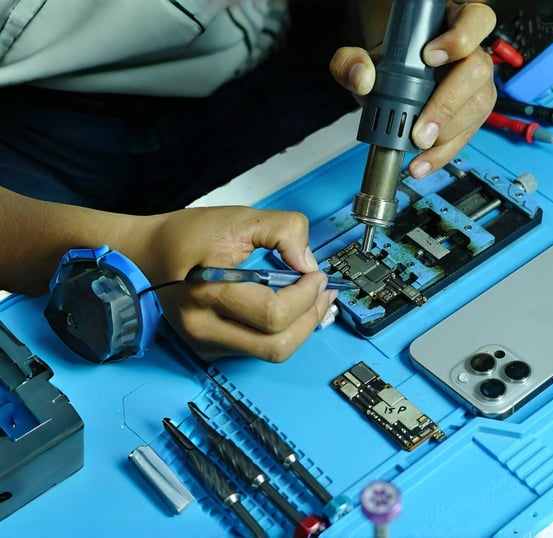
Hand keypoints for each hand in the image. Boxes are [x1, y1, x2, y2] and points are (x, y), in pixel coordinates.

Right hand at [133, 207, 335, 361]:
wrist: (145, 254)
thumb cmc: (184, 237)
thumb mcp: (237, 219)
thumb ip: (282, 231)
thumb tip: (308, 262)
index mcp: (208, 293)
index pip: (272, 314)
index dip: (305, 296)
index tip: (317, 275)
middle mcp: (205, 327)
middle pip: (276, 345)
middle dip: (310, 318)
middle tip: (323, 293)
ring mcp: (206, 343)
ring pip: (270, 353)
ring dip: (300, 328)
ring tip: (311, 301)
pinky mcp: (210, 348)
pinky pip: (257, 349)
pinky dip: (281, 331)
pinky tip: (288, 309)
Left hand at [330, 1, 496, 178]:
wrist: (392, 80)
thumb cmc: (390, 62)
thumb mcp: (365, 56)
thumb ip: (352, 61)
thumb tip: (362, 78)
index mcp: (454, 24)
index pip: (475, 20)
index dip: (458, 39)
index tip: (428, 57)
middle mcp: (472, 53)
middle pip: (478, 71)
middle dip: (447, 103)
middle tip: (421, 126)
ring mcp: (477, 86)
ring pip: (477, 106)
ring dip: (447, 133)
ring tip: (418, 146)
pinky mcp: (473, 115)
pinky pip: (466, 135)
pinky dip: (442, 154)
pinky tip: (422, 162)